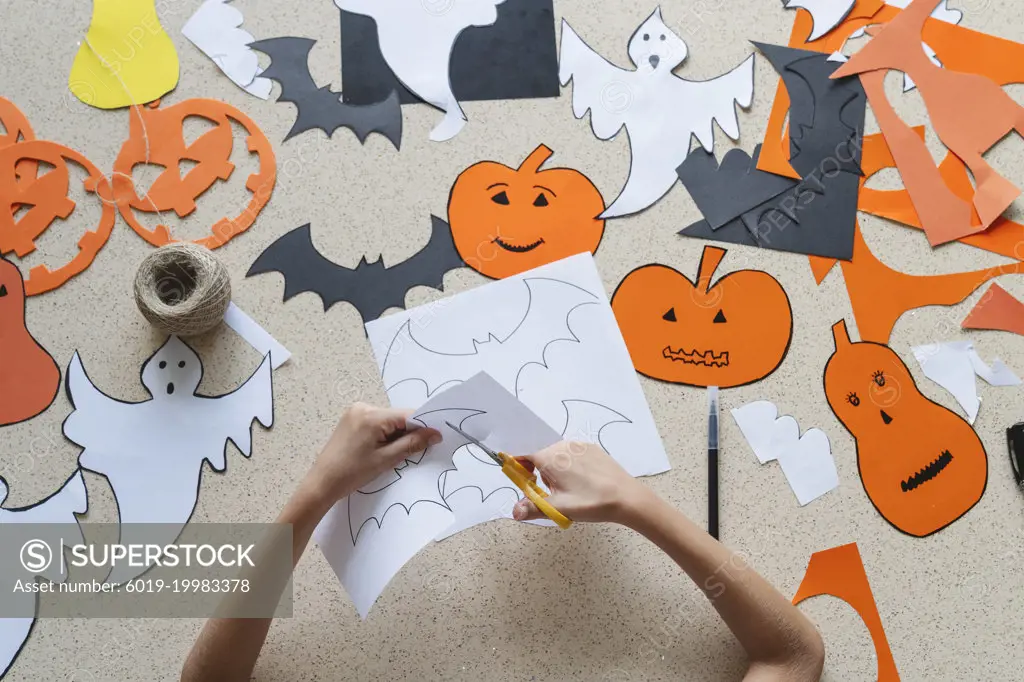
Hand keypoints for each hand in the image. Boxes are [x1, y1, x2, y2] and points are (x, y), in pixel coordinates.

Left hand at [306, 403, 440, 504]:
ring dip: (396, 434)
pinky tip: (382, 449)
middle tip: (415, 452)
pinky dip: (384, 434)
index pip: (407, 415)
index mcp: (372, 415)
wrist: (322, 482)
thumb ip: (412, 443)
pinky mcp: (351, 419)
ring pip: (388, 420)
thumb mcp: (386, 459)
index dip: (423, 427)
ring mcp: (355, 412)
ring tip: (393, 454)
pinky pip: (377, 422)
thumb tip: (435, 434)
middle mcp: (363, 407)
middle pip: (398, 417)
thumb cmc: (352, 473)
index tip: (436, 439)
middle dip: (408, 432)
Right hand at [511, 442, 649, 523]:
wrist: (626, 498)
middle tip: (551, 493)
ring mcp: (579, 445)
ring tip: (570, 490)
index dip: (519, 468)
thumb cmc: (591, 502)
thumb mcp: (558, 509)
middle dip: (540, 473)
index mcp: (550, 457)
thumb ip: (532, 508)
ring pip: (557, 455)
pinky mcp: (592, 449)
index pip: (524, 454)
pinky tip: (582, 482)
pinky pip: (572, 454)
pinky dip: (570, 466)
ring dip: (556, 470)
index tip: (524, 482)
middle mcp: (562, 446)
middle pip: (540, 456)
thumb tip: (514, 512)